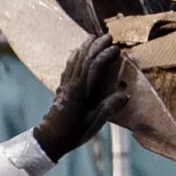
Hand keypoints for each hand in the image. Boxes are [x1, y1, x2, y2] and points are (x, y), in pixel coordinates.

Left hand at [33, 36, 129, 160]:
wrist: (49, 140)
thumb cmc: (72, 133)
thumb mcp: (94, 123)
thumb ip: (108, 108)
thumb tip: (126, 95)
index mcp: (79, 91)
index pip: (93, 66)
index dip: (104, 55)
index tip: (116, 49)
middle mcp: (71, 84)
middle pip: (83, 59)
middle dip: (95, 46)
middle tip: (107, 36)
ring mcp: (65, 86)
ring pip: (74, 61)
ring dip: (83, 48)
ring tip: (91, 38)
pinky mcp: (62, 90)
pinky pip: (68, 68)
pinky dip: (74, 58)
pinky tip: (76, 55)